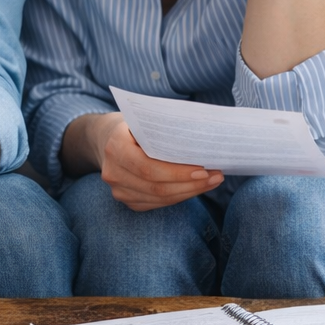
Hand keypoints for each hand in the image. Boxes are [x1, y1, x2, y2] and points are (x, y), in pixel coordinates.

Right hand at [96, 113, 222, 211]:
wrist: (107, 139)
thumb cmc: (134, 126)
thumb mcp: (144, 120)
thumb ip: (164, 130)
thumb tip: (202, 142)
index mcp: (115, 147)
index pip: (148, 167)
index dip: (177, 173)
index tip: (204, 169)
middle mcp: (113, 172)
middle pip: (156, 187)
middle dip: (190, 184)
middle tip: (216, 176)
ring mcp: (118, 190)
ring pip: (159, 198)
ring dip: (189, 192)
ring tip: (212, 181)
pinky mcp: (127, 200)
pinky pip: (157, 204)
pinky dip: (179, 197)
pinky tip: (196, 188)